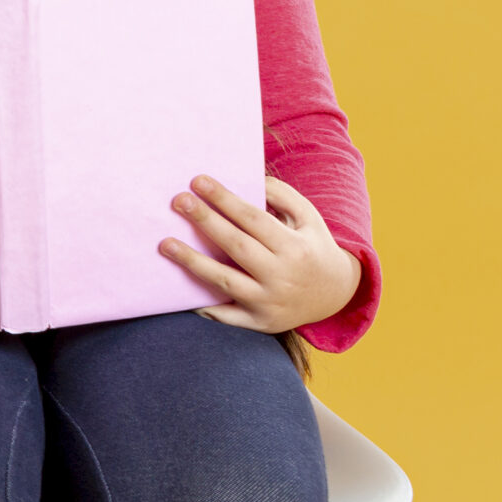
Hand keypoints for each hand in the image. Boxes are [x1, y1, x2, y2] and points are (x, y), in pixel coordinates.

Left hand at [164, 175, 361, 333]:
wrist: (336, 295)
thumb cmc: (312, 246)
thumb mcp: (308, 217)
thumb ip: (281, 195)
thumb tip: (249, 179)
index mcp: (294, 248)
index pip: (254, 219)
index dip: (225, 200)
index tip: (198, 181)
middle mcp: (282, 276)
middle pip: (237, 246)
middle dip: (206, 222)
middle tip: (178, 201)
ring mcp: (270, 302)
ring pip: (225, 281)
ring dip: (193, 262)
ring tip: (165, 244)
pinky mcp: (260, 322)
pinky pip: (226, 316)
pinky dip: (204, 306)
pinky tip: (178, 292)